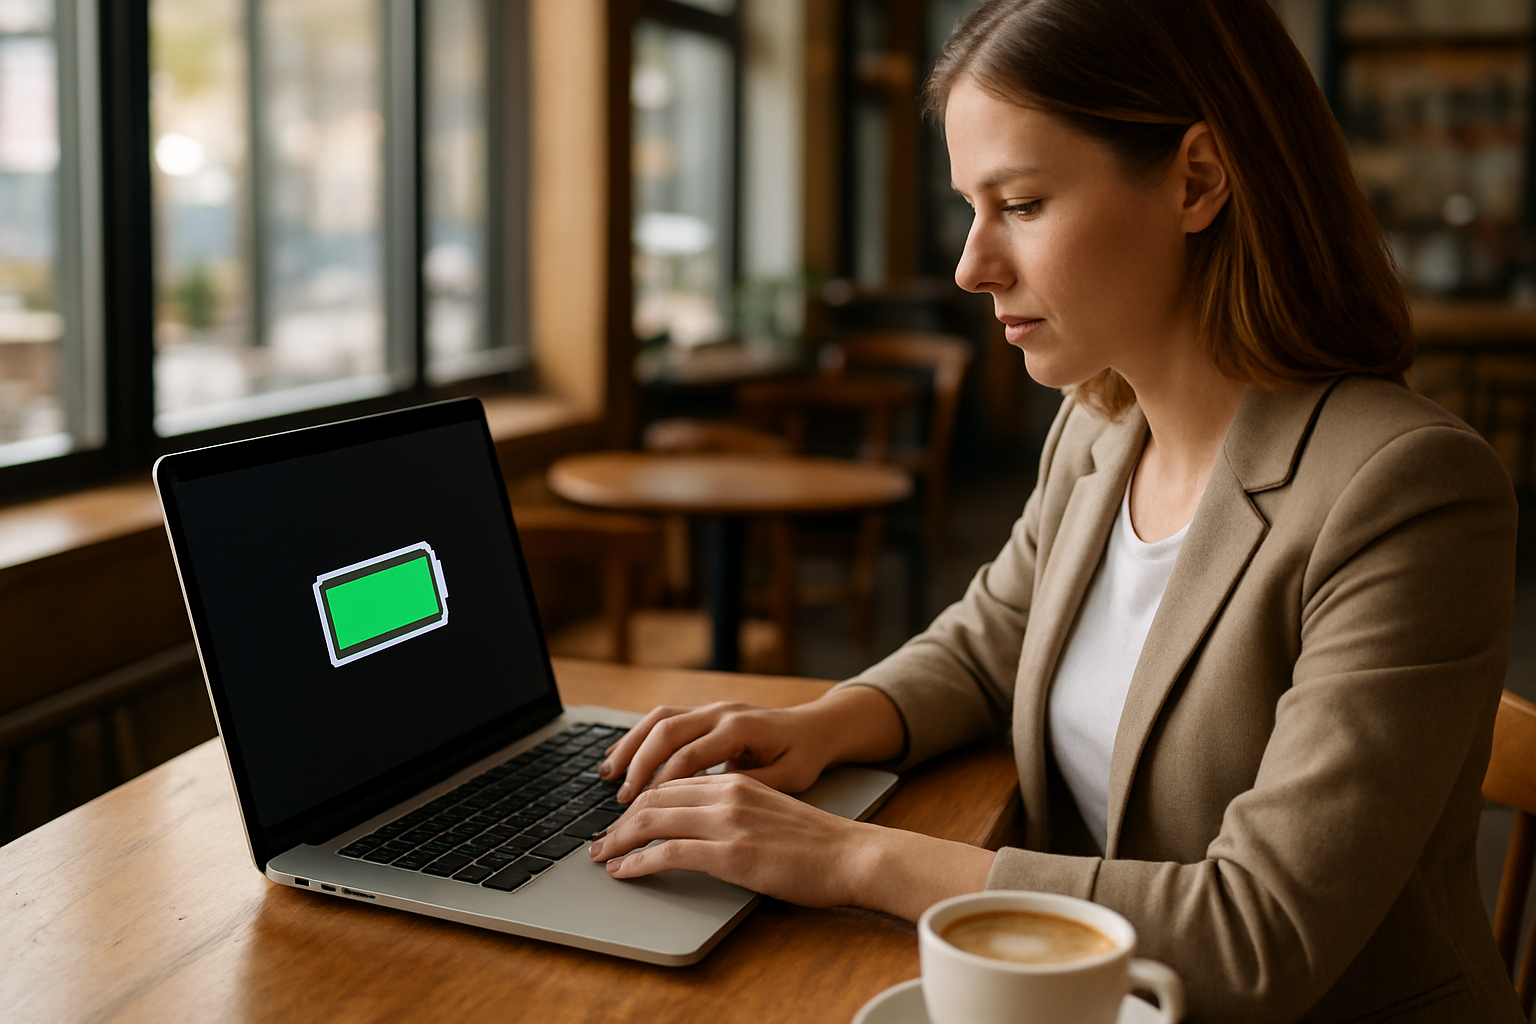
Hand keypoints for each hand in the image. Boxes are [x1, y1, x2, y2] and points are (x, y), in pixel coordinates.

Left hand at [588, 773, 873, 905]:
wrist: (852, 855)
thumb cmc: (816, 842)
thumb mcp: (769, 810)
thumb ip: (733, 809)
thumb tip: (698, 825)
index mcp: (735, 781)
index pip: (670, 782)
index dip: (637, 801)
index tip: (620, 820)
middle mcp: (727, 793)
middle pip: (653, 798)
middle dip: (618, 821)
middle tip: (599, 841)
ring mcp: (728, 822)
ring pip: (652, 821)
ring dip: (618, 841)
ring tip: (603, 857)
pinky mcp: (730, 854)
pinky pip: (668, 852)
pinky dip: (637, 863)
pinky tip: (625, 872)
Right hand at [598, 700, 841, 801]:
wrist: (818, 727)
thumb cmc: (805, 755)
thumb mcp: (788, 778)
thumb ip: (749, 784)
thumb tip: (708, 800)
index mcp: (740, 728)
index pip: (689, 754)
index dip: (662, 783)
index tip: (641, 810)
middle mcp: (722, 712)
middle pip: (666, 731)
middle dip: (638, 765)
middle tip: (621, 800)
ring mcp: (712, 708)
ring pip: (659, 719)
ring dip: (630, 746)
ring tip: (607, 776)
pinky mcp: (706, 712)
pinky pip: (664, 718)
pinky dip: (639, 737)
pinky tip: (621, 756)